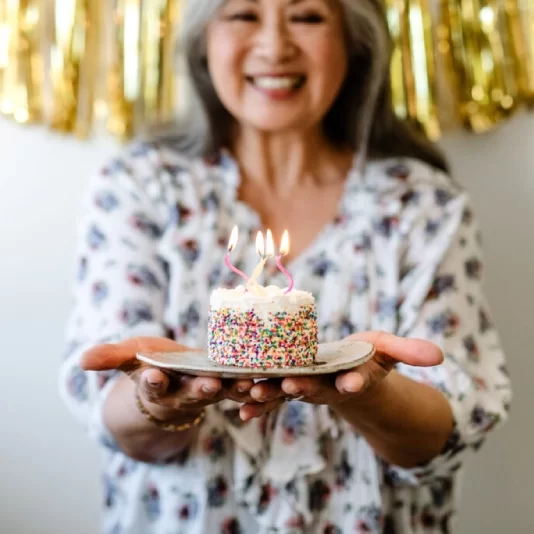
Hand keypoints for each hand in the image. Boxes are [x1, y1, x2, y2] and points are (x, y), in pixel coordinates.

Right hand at [80, 336, 283, 422]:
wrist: (174, 377)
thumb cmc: (148, 363)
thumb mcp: (129, 358)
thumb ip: (109, 358)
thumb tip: (81, 360)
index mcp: (157, 387)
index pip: (152, 386)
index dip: (151, 382)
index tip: (151, 376)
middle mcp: (183, 394)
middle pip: (190, 394)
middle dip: (198, 389)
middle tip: (207, 384)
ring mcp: (208, 392)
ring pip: (221, 394)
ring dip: (233, 390)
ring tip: (246, 384)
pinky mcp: (227, 385)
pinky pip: (242, 388)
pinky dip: (254, 385)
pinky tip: (268, 378)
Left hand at [245, 331, 443, 413]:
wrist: (346, 375)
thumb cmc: (368, 359)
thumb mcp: (389, 351)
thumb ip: (409, 352)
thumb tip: (439, 356)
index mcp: (354, 376)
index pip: (358, 380)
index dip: (358, 381)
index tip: (355, 381)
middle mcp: (328, 386)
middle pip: (318, 388)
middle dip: (306, 388)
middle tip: (294, 386)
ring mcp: (306, 387)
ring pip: (288, 392)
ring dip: (273, 394)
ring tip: (256, 394)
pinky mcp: (287, 385)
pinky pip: (271, 395)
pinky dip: (257, 402)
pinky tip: (241, 408)